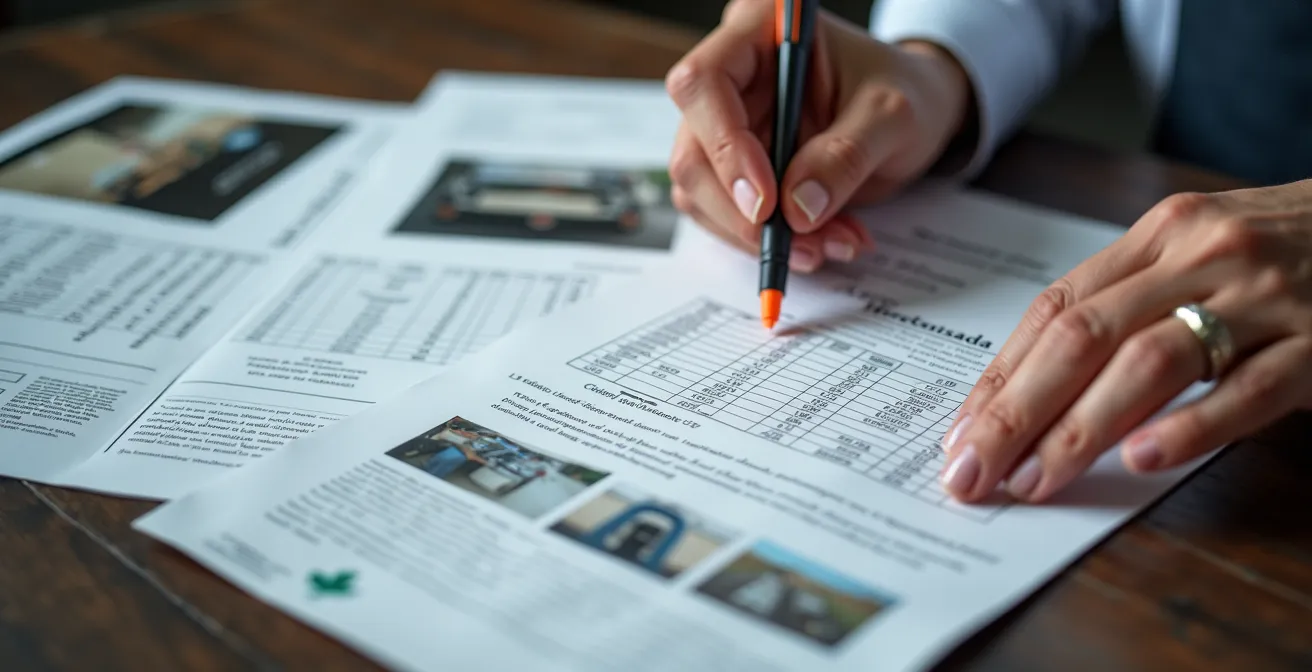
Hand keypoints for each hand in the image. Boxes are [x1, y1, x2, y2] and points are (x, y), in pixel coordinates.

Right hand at [664, 0, 970, 271]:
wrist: (917, 113)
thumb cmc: (905, 92)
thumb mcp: (892, 116)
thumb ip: (846, 155)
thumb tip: (797, 207)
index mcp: (759, 31)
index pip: (705, 83)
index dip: (725, 146)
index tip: (767, 201)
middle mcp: (732, 76)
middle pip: (694, 151)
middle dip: (743, 211)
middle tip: (800, 243)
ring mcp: (728, 126)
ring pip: (702, 194)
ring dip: (760, 235)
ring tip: (829, 243)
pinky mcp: (735, 169)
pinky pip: (726, 216)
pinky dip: (769, 241)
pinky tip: (821, 241)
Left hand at [940, 179, 1311, 502]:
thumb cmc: (1285, 248)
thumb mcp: (1199, 254)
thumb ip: (1127, 303)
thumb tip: (1032, 384)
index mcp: (1160, 236)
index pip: (1057, 309)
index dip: (1001, 375)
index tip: (960, 432)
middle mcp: (1203, 256)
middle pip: (1084, 337)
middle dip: (1015, 411)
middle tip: (971, 472)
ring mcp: (1266, 297)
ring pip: (1152, 361)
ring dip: (1080, 428)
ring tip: (1033, 480)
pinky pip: (1252, 387)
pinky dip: (1193, 424)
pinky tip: (1143, 458)